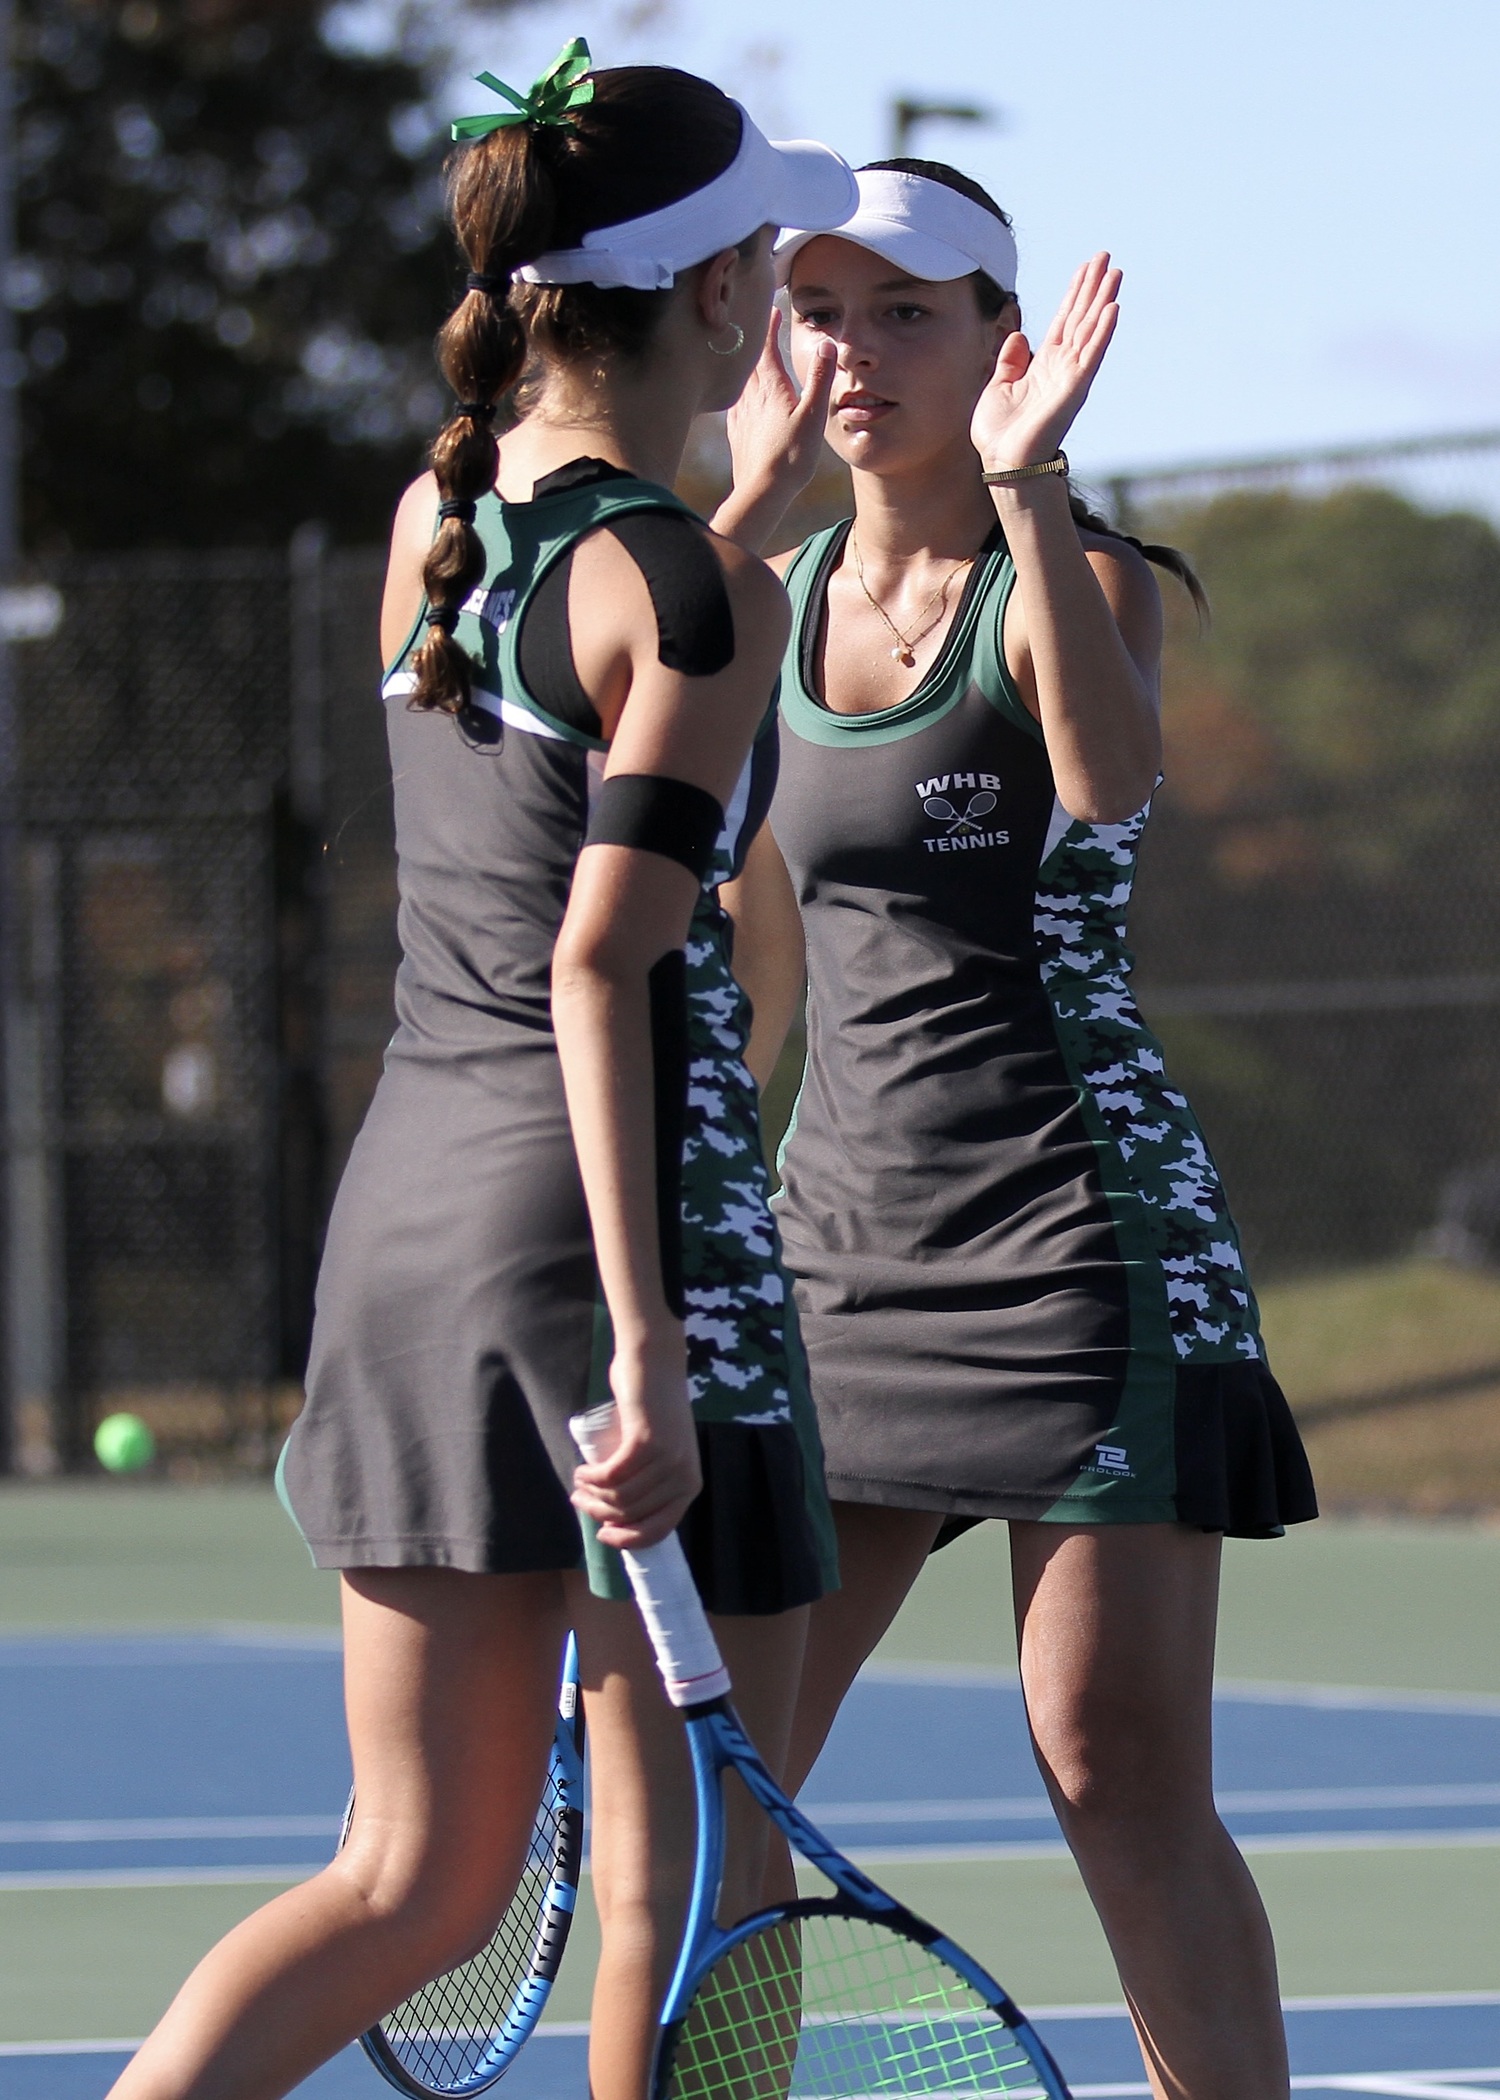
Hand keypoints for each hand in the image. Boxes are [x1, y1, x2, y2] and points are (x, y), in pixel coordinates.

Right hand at [570, 1332, 701, 1548]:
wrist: (655, 1366)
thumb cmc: (654, 1410)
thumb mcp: (664, 1453)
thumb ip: (653, 1482)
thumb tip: (620, 1517)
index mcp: (689, 1486)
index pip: (658, 1530)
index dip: (626, 1539)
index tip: (601, 1534)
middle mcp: (683, 1477)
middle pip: (631, 1513)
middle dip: (598, 1512)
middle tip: (579, 1498)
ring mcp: (667, 1460)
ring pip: (619, 1496)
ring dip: (591, 1494)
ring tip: (579, 1482)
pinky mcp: (646, 1442)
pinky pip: (612, 1474)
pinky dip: (592, 1477)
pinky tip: (582, 1472)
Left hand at [726, 314, 836, 505]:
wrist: (762, 491)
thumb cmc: (792, 456)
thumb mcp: (813, 415)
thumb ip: (820, 379)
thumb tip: (827, 344)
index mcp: (771, 389)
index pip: (767, 348)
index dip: (770, 327)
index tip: (773, 310)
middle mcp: (751, 398)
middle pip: (750, 362)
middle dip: (755, 342)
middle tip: (759, 327)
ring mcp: (740, 416)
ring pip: (740, 382)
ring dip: (745, 366)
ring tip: (750, 358)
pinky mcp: (736, 434)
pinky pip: (735, 404)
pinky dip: (739, 392)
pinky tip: (741, 398)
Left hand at [971, 252, 1120, 474]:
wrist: (1003, 463)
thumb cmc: (1000, 434)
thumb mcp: (998, 387)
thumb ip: (1010, 362)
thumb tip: (1020, 336)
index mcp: (1044, 365)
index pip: (1063, 320)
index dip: (1075, 293)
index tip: (1086, 267)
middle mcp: (1062, 367)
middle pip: (1081, 318)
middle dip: (1093, 287)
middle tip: (1106, 257)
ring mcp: (1071, 377)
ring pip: (1091, 330)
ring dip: (1103, 300)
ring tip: (1115, 273)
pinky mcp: (1074, 390)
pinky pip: (1091, 355)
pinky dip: (1102, 332)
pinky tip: (1112, 309)